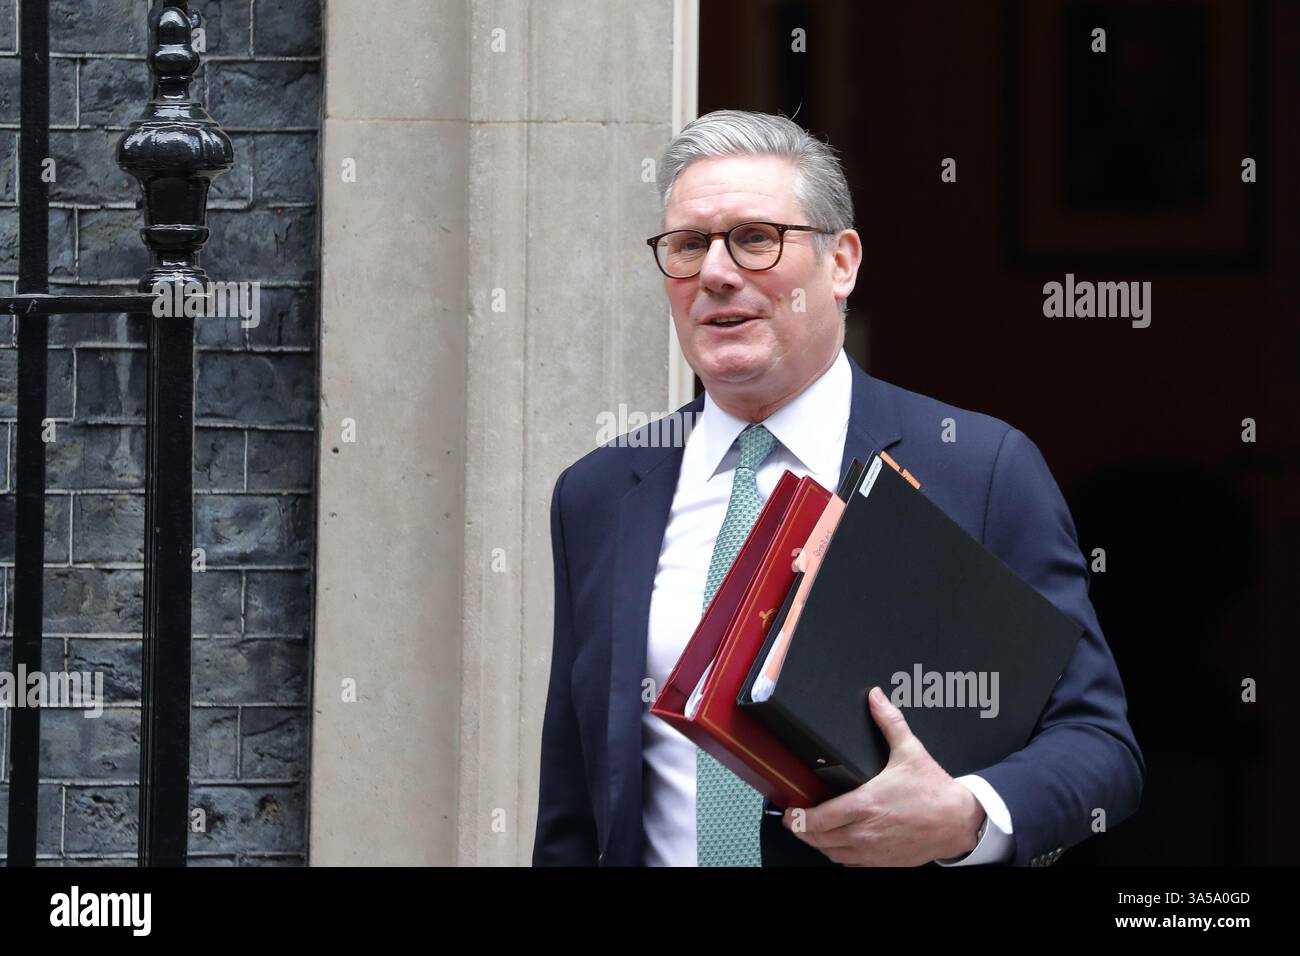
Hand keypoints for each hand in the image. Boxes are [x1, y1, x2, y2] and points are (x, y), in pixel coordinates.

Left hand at [781, 686, 986, 865]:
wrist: (959, 822)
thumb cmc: (934, 791)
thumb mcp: (910, 751)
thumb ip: (889, 722)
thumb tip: (876, 697)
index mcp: (865, 804)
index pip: (819, 818)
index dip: (798, 818)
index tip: (790, 812)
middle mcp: (865, 832)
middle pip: (819, 839)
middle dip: (802, 830)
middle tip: (794, 820)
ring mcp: (872, 851)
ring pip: (831, 854)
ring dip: (818, 843)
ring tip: (810, 831)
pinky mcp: (882, 862)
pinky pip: (849, 864)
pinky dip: (838, 855)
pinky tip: (836, 843)